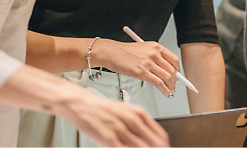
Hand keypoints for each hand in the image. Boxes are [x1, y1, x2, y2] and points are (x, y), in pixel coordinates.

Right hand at [54, 91, 169, 147]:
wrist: (82, 104)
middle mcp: (132, 121)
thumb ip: (140, 126)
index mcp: (139, 114)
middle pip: (154, 144)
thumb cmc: (104, 110)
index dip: (164, 147)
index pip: (161, 137)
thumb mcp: (127, 113)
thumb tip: (152, 141)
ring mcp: (121, 130)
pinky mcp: (109, 139)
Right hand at [95, 39, 180, 95]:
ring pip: (167, 77)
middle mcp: (154, 54)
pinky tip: (166, 93)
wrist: (111, 52)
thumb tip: (164, 70)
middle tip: (174, 87)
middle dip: (175, 81)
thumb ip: (154, 58)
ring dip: (171, 87)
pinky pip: (158, 83)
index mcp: (156, 47)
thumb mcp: (143, 49)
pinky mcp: (142, 72)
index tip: (178, 76)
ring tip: (171, 92)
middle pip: (172, 70)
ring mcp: (148, 63)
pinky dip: (165, 90)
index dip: (178, 70)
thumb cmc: (124, 52)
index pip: (174, 60)